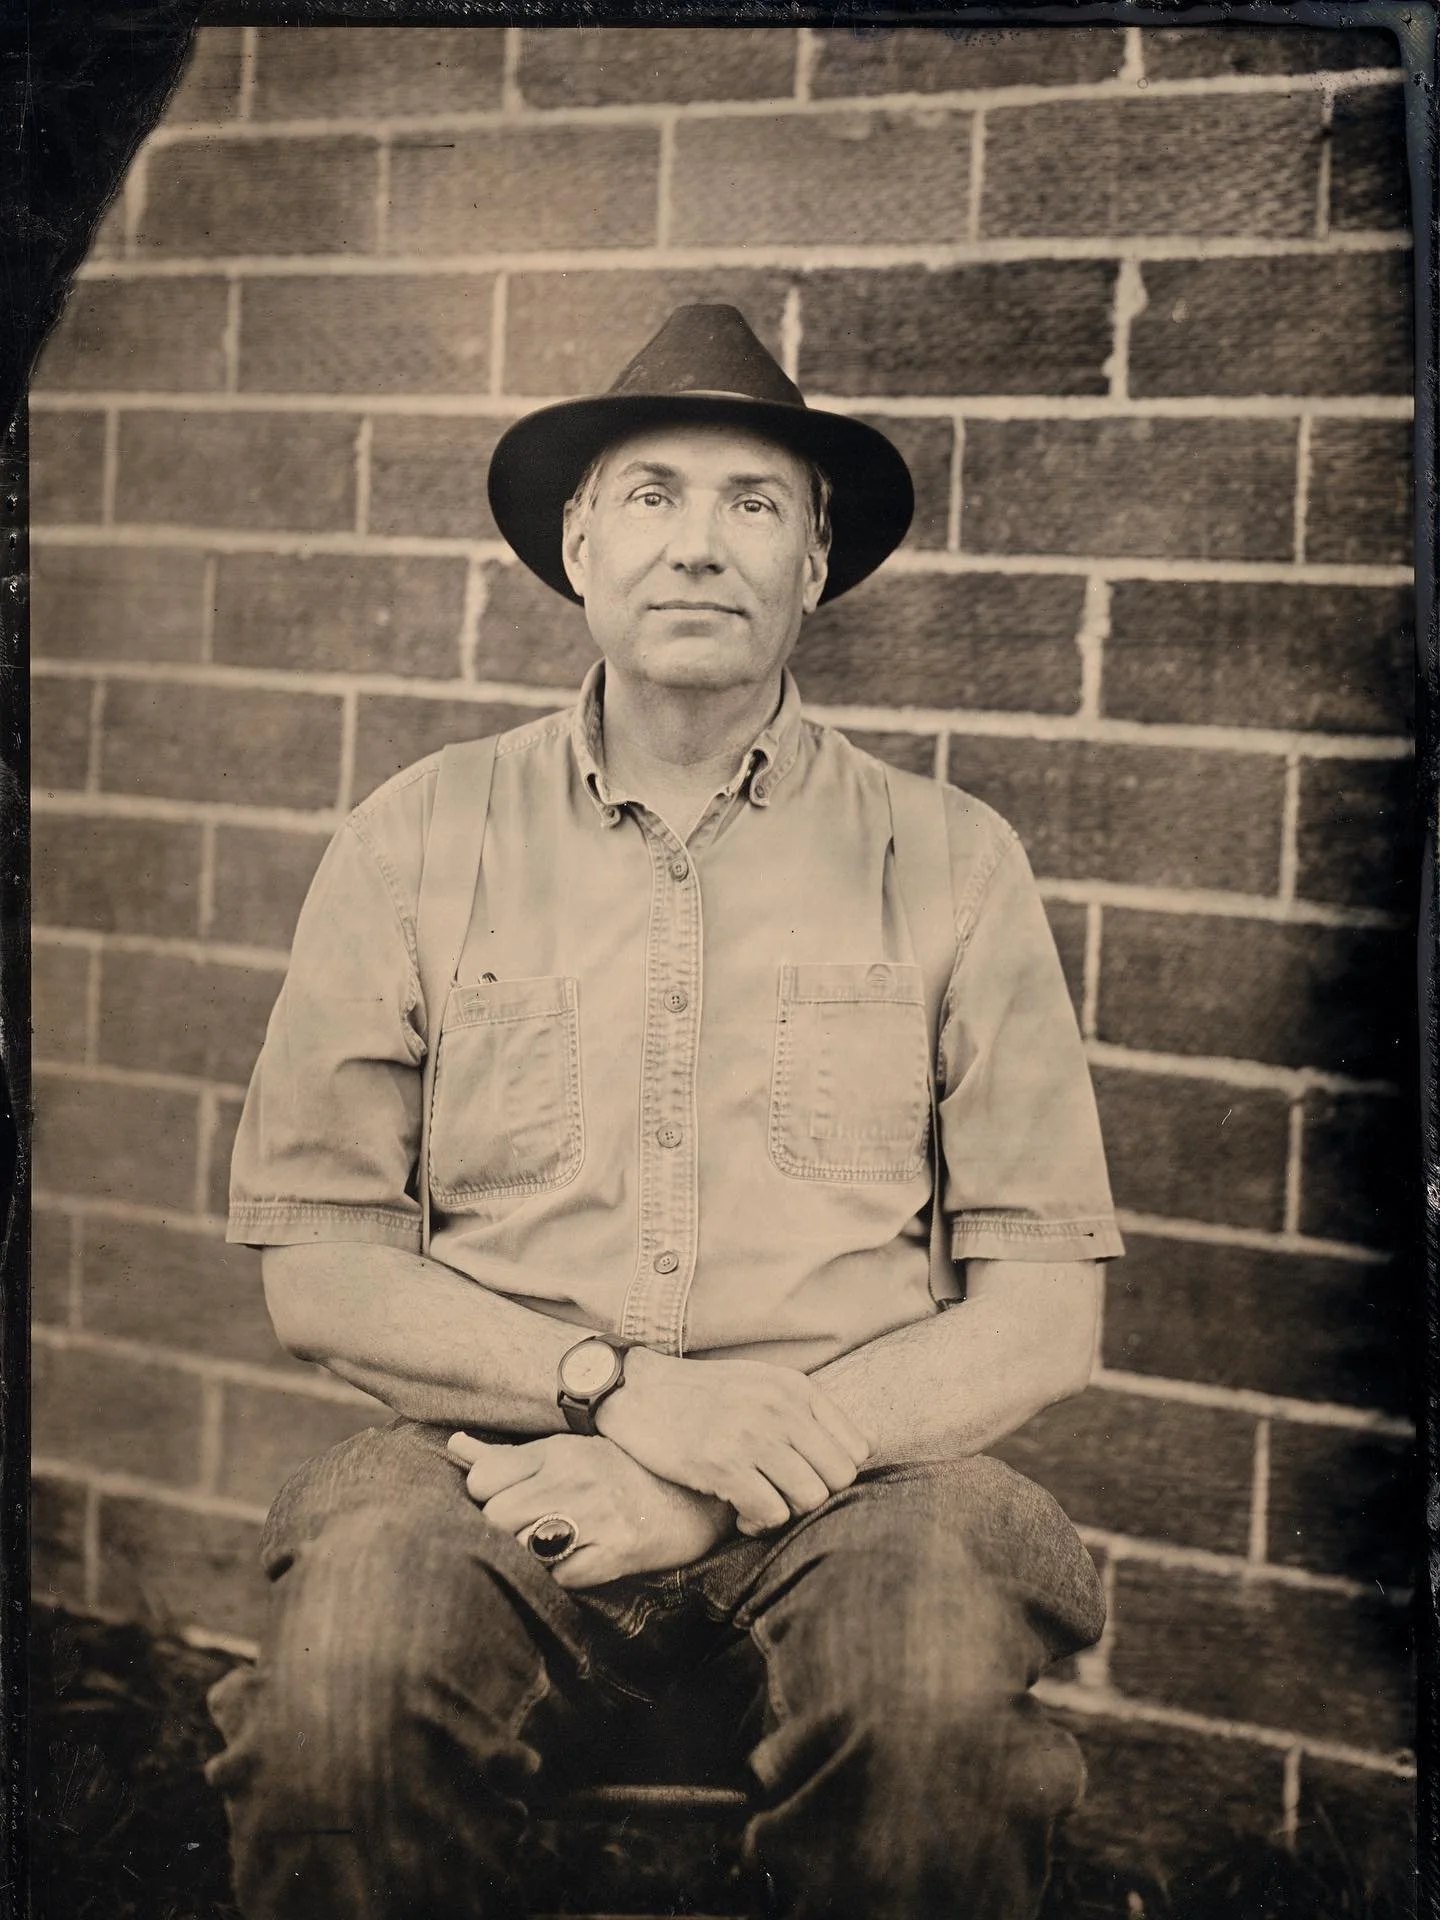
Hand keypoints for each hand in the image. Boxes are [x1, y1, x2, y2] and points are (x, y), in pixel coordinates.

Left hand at [446, 1431, 731, 1587]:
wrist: (695, 1497)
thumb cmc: (622, 1471)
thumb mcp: (566, 1451)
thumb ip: (509, 1456)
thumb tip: (455, 1445)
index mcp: (559, 1452)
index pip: (484, 1478)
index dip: (485, 1495)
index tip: (503, 1500)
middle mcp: (574, 1480)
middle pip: (496, 1517)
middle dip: (502, 1529)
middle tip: (526, 1529)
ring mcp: (596, 1518)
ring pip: (522, 1549)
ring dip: (526, 1554)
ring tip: (548, 1546)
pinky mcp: (616, 1554)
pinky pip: (559, 1578)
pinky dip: (559, 1577)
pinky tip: (574, 1562)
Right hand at [594, 1349, 871, 1535]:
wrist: (635, 1389)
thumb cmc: (699, 1394)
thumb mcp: (760, 1384)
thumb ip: (803, 1412)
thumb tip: (853, 1455)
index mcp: (796, 1388)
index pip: (857, 1448)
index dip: (834, 1474)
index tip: (805, 1479)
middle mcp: (781, 1408)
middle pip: (840, 1478)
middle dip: (814, 1497)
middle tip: (784, 1498)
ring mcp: (753, 1435)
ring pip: (810, 1500)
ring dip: (787, 1513)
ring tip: (761, 1506)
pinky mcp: (722, 1464)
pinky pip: (771, 1514)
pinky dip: (759, 1524)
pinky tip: (740, 1514)